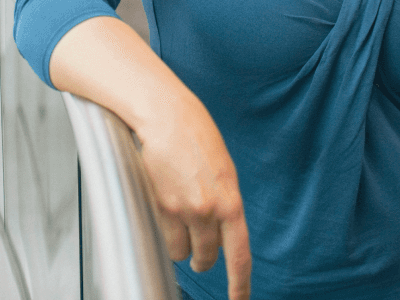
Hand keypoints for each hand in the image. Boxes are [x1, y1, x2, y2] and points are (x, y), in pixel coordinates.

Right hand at [135, 93, 251, 299]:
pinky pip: (164, 238)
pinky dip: (165, 232)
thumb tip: (222, 228)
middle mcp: (209, 210)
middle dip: (203, 260)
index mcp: (232, 201)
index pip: (240, 255)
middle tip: (200, 255)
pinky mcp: (159, 206)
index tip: (239, 299)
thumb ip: (225, 201)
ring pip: (182, 252)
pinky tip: (165, 210)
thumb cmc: (194, 135)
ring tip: (179, 224)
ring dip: (182, 246)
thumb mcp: (223, 170)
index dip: (239, 285)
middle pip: (208, 258)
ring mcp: (183, 210)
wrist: (165, 116)